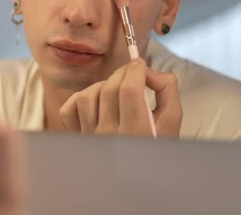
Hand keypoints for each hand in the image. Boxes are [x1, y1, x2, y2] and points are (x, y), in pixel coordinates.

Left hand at [59, 59, 181, 137]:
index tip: (139, 64)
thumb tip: (150, 71)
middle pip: (109, 90)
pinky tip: (96, 101)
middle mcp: (111, 135)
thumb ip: (167, 91)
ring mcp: (90, 136)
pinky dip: (80, 98)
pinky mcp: (77, 135)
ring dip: (102, 84)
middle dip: (122, 73)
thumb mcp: (171, 122)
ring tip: (115, 89)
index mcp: (138, 133)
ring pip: (87, 96)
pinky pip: (69, 109)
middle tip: (131, 71)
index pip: (130, 91)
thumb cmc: (155, 144)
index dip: (135, 70)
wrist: (135, 175)